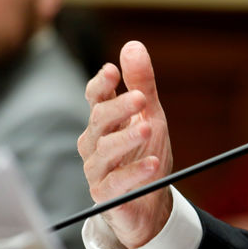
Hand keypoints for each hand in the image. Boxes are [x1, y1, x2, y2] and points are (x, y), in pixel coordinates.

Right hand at [78, 40, 173, 248]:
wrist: (149, 202)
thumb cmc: (145, 153)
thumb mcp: (150, 114)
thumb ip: (141, 83)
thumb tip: (132, 46)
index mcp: (104, 120)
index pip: (95, 97)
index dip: (101, 84)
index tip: (112, 71)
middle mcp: (95, 143)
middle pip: (99, 120)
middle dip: (118, 107)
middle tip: (140, 98)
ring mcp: (97, 169)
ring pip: (104, 150)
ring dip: (126, 138)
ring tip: (147, 128)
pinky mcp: (106, 196)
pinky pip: (115, 183)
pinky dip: (134, 173)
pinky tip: (152, 164)